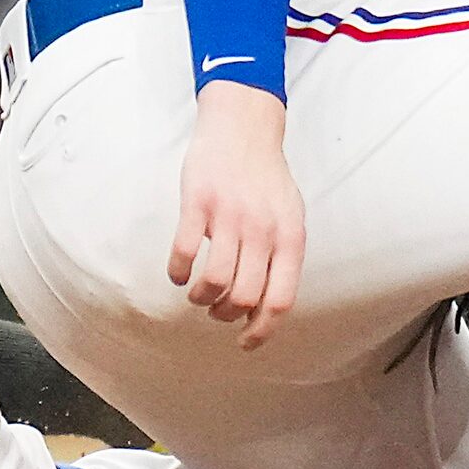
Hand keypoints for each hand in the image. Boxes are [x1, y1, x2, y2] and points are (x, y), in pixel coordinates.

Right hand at [169, 80, 305, 347]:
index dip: (262, 330)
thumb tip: (267, 305)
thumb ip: (283, 256)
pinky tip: (178, 273)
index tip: (245, 342)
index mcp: (290, 237)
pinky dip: (178, 273)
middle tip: (216, 310)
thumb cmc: (266, 176)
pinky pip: (184, 252)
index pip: (281, 299)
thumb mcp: (290, 215)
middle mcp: (262, 229)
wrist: (243, 126)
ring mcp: (229, 215)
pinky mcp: (198, 202)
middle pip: (244, 297)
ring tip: (197, 293)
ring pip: (214, 281)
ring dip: (201, 298)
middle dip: (226, 314)